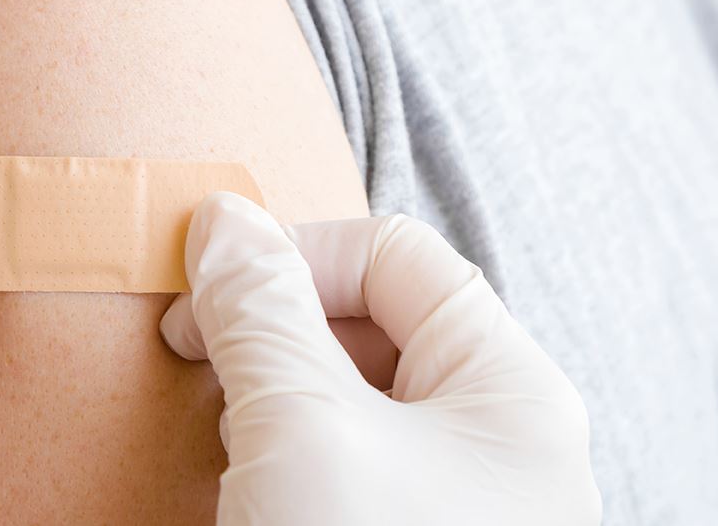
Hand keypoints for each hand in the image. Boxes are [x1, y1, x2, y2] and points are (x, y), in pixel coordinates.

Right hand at [160, 193, 601, 525]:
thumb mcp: (306, 431)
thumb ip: (264, 313)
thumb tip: (224, 220)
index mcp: (513, 391)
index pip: (396, 255)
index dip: (294, 255)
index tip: (203, 298)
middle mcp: (502, 443)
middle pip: (377, 329)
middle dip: (280, 338)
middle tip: (210, 376)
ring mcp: (462, 503)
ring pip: (356, 407)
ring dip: (280, 407)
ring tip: (238, 456)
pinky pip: (351, 472)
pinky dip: (294, 466)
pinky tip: (255, 499)